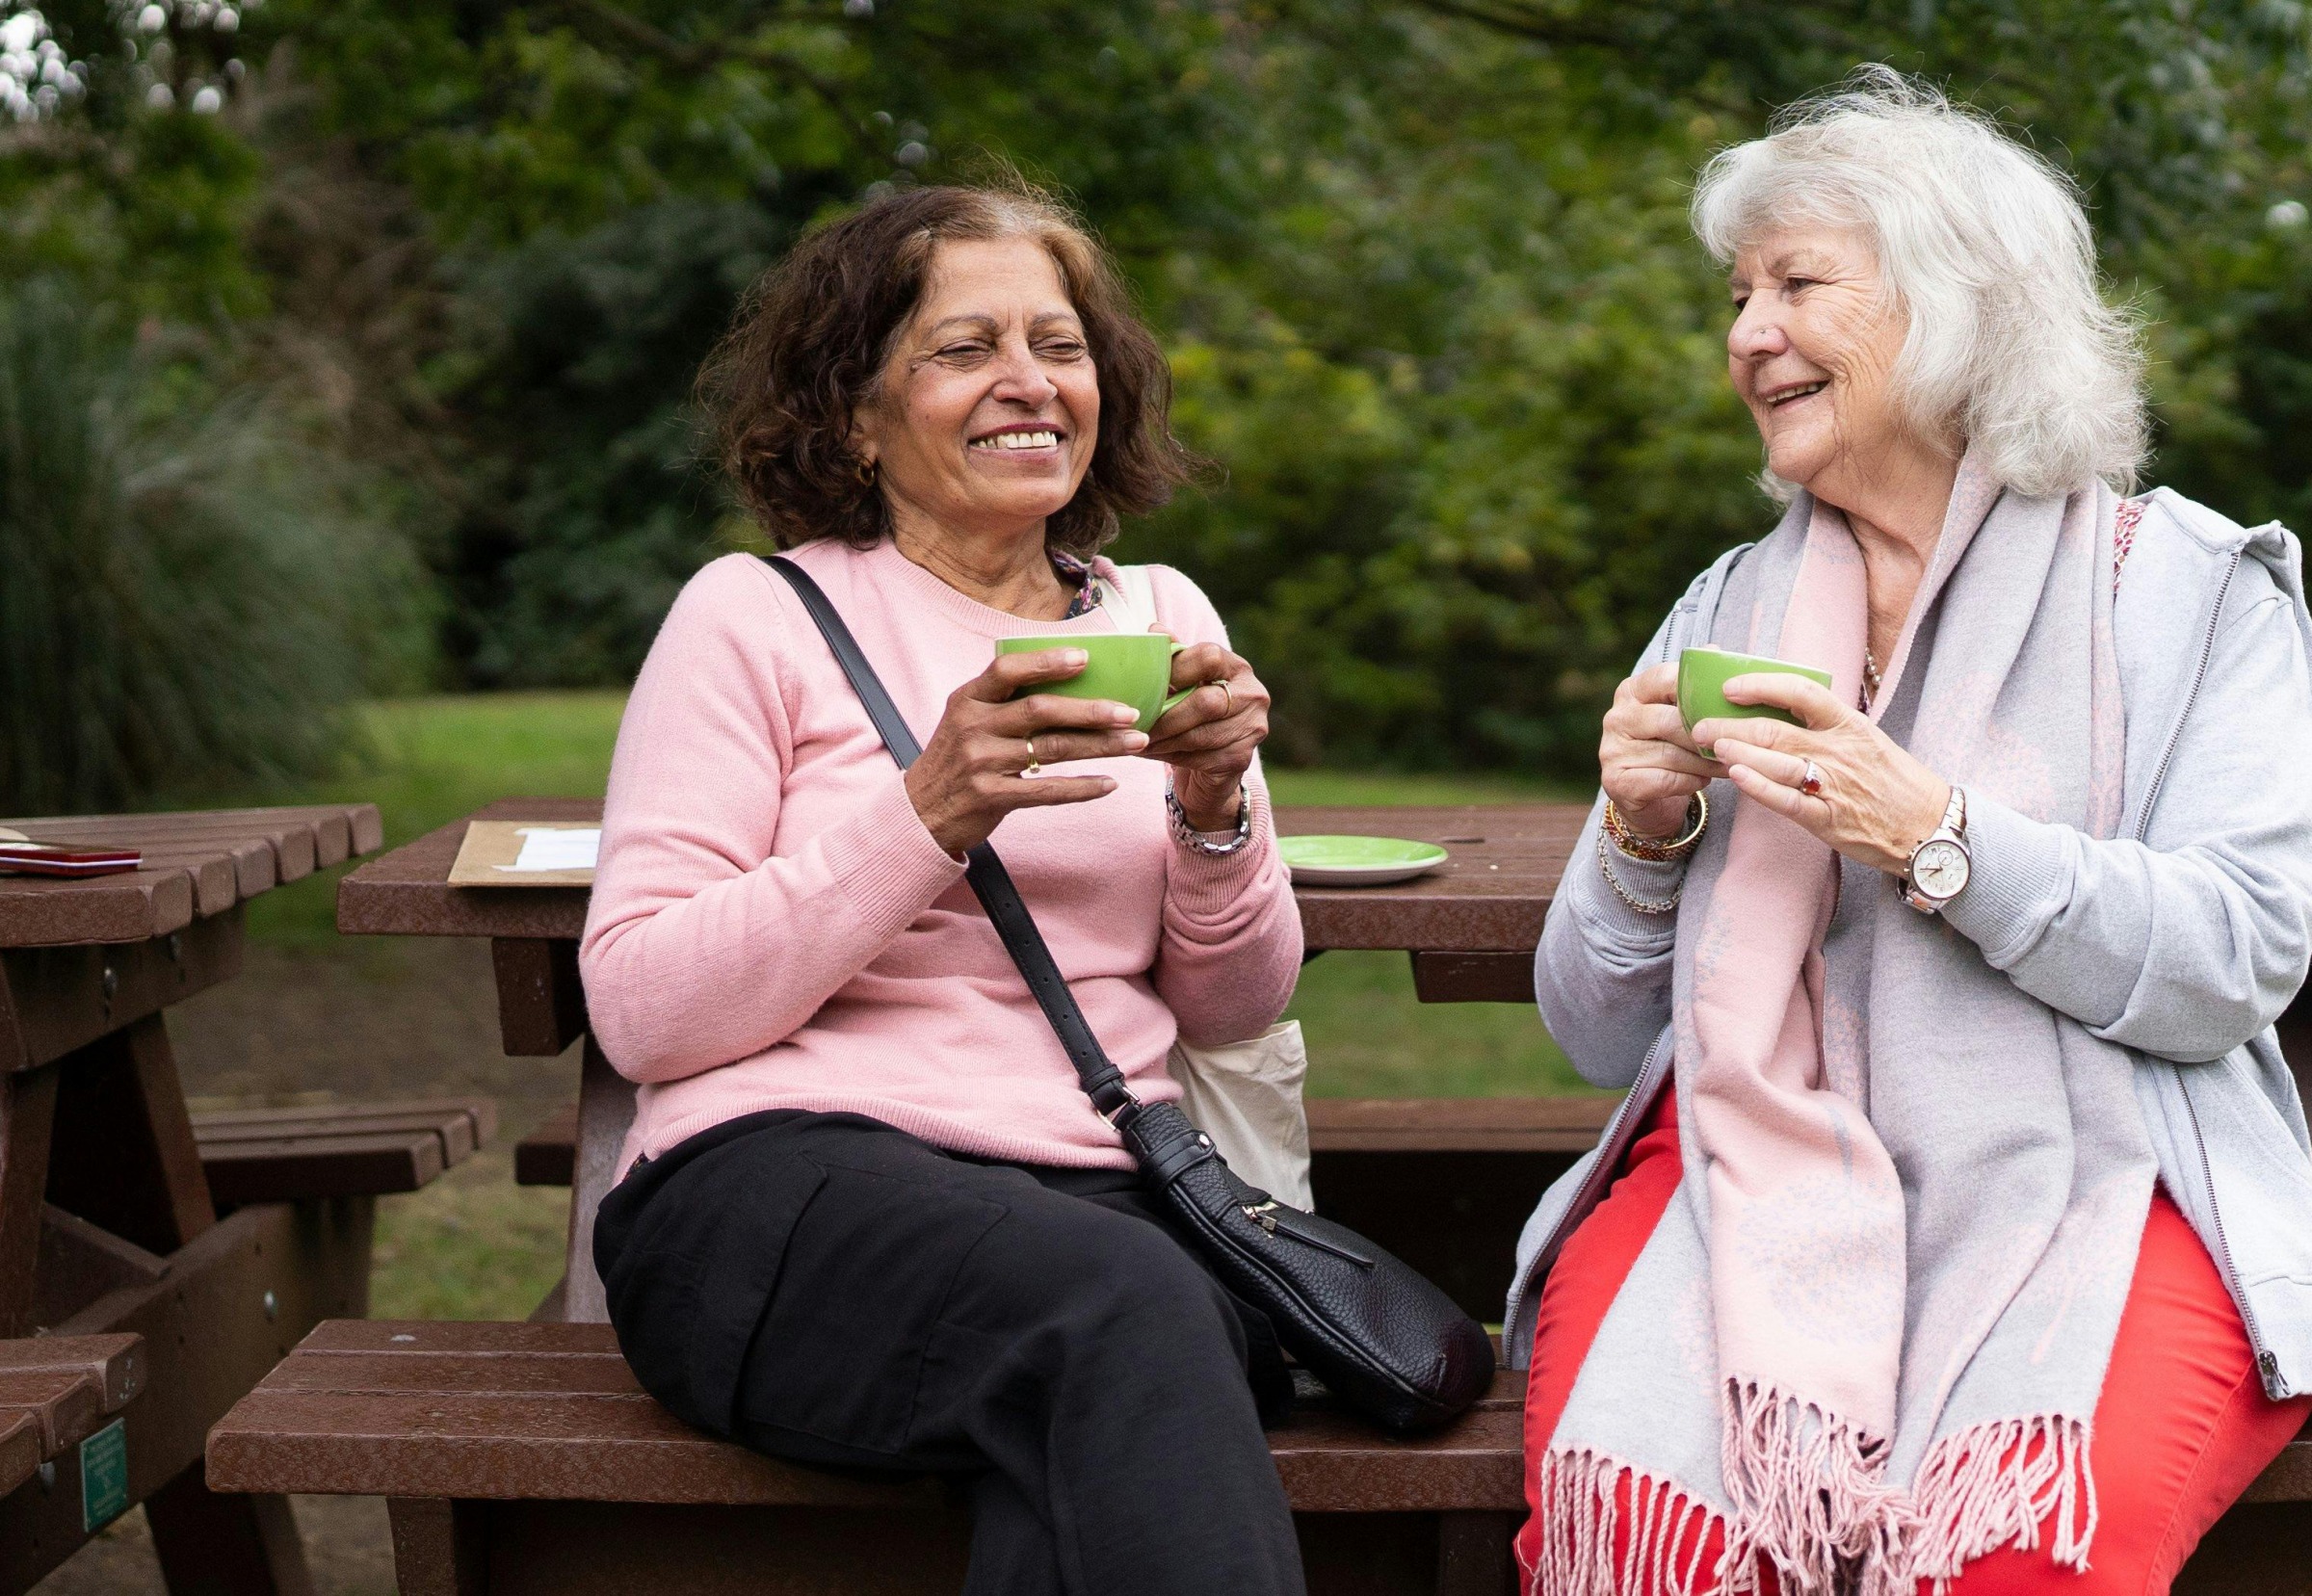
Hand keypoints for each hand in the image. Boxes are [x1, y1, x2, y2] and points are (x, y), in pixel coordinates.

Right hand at [904, 647, 1148, 855]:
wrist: (921, 812)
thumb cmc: (957, 757)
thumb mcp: (967, 718)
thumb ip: (1005, 698)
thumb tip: (1069, 674)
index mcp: (967, 699)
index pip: (1007, 669)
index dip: (1046, 662)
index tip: (1085, 658)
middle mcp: (972, 727)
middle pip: (1040, 711)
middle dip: (1091, 710)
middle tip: (1131, 711)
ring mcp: (981, 763)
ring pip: (1052, 750)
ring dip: (1100, 746)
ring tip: (1135, 741)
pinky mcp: (992, 797)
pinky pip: (1047, 790)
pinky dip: (1082, 788)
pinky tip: (1110, 783)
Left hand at [1143, 642, 1270, 829]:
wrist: (1215, 756)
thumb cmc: (1195, 708)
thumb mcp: (1185, 679)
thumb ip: (1173, 656)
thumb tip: (1154, 630)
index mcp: (1237, 667)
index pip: (1209, 657)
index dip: (1175, 668)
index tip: (1147, 684)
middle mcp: (1253, 694)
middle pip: (1207, 702)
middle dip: (1166, 716)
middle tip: (1136, 724)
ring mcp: (1253, 728)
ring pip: (1202, 735)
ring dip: (1164, 740)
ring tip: (1137, 740)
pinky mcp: (1243, 757)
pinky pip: (1203, 759)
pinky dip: (1172, 757)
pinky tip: (1153, 753)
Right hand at [1600, 662, 1715, 838]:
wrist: (1644, 795)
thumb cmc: (1669, 746)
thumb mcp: (1678, 712)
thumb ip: (1692, 686)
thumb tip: (1713, 650)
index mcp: (1631, 691)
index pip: (1665, 678)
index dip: (1698, 690)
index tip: (1728, 702)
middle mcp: (1616, 718)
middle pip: (1671, 720)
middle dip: (1708, 733)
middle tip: (1737, 741)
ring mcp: (1612, 750)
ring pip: (1671, 754)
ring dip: (1705, 762)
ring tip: (1728, 763)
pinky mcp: (1617, 781)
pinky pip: (1665, 779)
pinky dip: (1691, 781)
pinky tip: (1704, 781)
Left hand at [1693, 674, 1949, 875]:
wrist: (1930, 827)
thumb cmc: (1892, 781)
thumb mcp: (1865, 740)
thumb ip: (1826, 725)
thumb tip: (1780, 708)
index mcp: (1849, 724)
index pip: (1801, 692)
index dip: (1762, 685)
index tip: (1730, 687)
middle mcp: (1839, 750)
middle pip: (1776, 729)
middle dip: (1731, 724)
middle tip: (1700, 724)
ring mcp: (1833, 785)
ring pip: (1776, 762)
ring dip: (1737, 751)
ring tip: (1707, 745)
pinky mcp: (1827, 819)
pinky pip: (1787, 800)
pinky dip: (1759, 787)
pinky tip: (1735, 776)